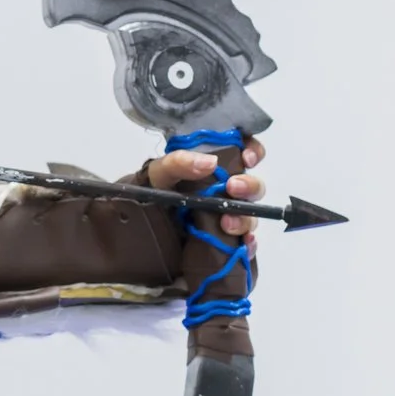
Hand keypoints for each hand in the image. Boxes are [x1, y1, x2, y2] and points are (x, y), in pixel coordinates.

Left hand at [145, 137, 266, 241]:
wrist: (141, 223)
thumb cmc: (155, 190)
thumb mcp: (161, 172)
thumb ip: (179, 162)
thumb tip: (211, 162)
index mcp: (216, 169)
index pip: (245, 153)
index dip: (253, 152)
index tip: (247, 158)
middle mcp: (227, 191)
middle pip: (253, 186)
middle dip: (249, 186)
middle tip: (233, 187)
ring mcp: (229, 216)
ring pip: (251, 215)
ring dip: (245, 218)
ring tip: (227, 224)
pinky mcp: (227, 240)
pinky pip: (246, 242)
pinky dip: (249, 243)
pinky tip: (244, 242)